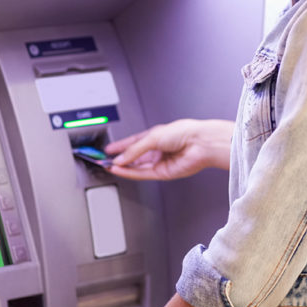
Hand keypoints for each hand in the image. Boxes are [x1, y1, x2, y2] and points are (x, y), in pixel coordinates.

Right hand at [104, 119, 232, 180]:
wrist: (200, 143)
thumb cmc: (184, 132)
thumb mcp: (153, 137)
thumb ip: (134, 149)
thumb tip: (121, 158)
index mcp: (157, 136)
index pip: (134, 142)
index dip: (121, 146)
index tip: (108, 150)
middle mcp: (158, 149)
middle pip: (135, 156)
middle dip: (120, 158)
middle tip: (105, 160)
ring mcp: (160, 161)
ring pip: (137, 166)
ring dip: (123, 167)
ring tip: (109, 166)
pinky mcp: (163, 173)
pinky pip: (143, 174)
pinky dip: (130, 173)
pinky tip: (120, 170)